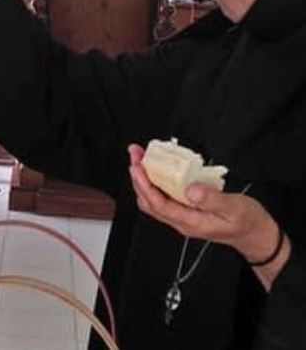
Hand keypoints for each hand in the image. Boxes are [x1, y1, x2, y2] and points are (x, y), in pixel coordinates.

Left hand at [128, 144, 288, 288]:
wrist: (255, 234)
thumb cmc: (247, 222)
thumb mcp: (235, 208)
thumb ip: (213, 199)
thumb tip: (191, 190)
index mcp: (191, 222)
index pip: (158, 205)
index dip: (144, 185)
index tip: (137, 168)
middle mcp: (182, 221)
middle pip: (149, 202)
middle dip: (138, 178)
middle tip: (135, 156)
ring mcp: (182, 217)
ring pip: (154, 199)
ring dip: (144, 179)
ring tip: (141, 158)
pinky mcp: (185, 211)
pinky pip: (163, 197)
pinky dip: (155, 181)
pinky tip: (156, 169)